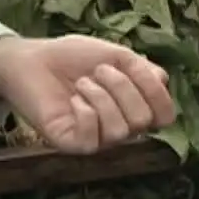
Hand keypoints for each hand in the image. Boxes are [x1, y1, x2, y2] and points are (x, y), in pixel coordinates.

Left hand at [0, 36, 175, 153]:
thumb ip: (143, 69)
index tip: (135, 66)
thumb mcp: (116, 55)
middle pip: (144, 120)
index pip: (165, 116)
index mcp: (132, 106)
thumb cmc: (74, 57)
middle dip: (124, 87)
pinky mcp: (71, 143)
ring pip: (120, 131)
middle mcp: (118, 126)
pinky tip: (73, 99)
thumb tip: (163, 81)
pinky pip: (93, 139)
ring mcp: (95, 138)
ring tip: (83, 82)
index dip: (157, 92)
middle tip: (99, 70)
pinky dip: (86, 111)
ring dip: (103, 96)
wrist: (33, 59)